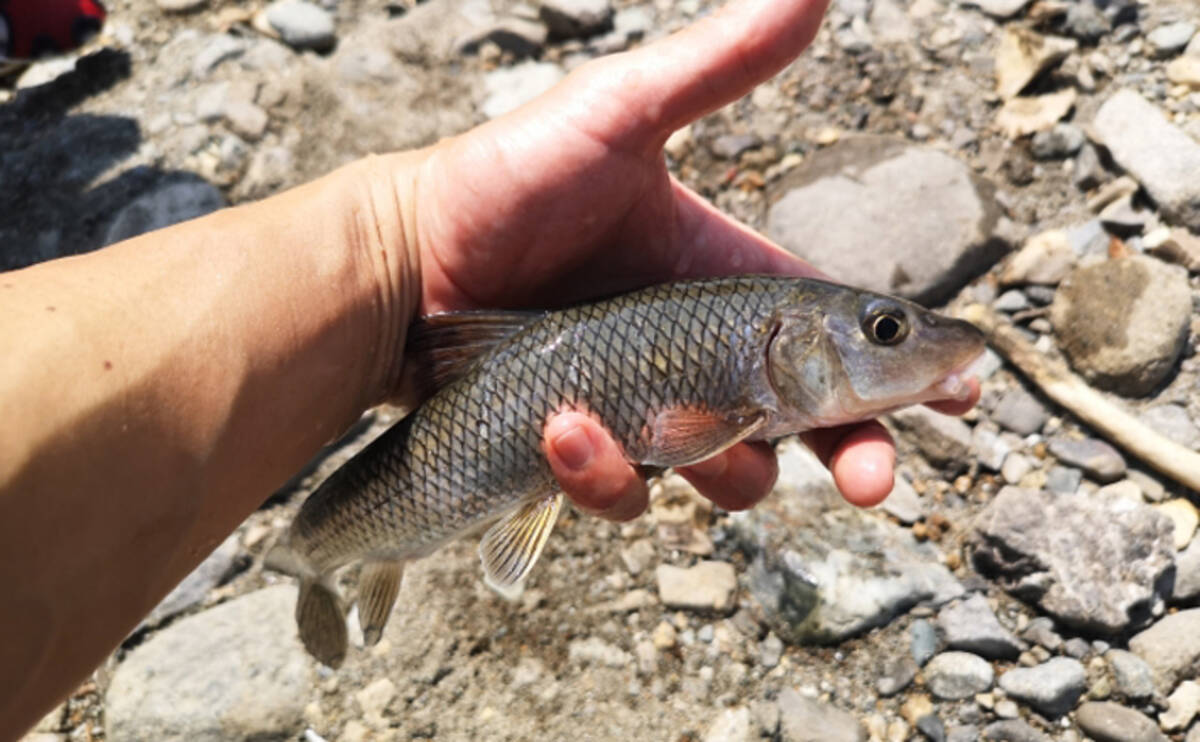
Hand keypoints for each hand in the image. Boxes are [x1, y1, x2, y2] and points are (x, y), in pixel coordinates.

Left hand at [386, 0, 978, 516]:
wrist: (407, 261)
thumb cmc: (507, 183)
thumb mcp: (619, 116)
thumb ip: (716, 67)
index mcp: (731, 286)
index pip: (841, 336)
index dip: (906, 369)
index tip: (962, 394)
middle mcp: (704, 359)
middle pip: (810, 428)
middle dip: (854, 456)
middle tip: (875, 482)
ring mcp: (649, 413)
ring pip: (726, 475)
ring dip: (705, 467)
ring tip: (627, 423)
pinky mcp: (590, 454)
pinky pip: (628, 495)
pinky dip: (602, 475)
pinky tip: (562, 430)